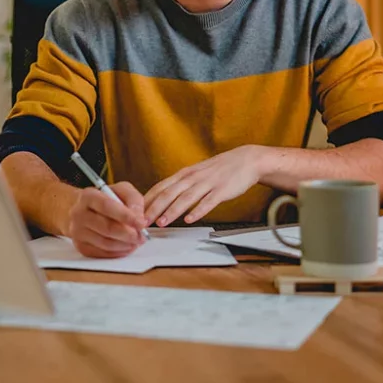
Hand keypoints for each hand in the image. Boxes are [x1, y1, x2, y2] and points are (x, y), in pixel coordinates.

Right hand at [66, 182, 147, 257]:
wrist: (83, 210)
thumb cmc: (106, 200)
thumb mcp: (121, 191)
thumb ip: (134, 200)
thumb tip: (140, 219)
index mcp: (88, 196)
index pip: (107, 206)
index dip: (126, 216)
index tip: (141, 223)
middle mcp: (79, 213)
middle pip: (107, 228)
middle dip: (129, 234)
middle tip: (142, 236)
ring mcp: (78, 232)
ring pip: (106, 243)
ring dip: (126, 245)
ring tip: (136, 241)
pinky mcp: (81, 247)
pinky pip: (103, 254)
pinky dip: (119, 252)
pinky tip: (126, 246)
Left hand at [144, 145, 264, 226]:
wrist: (246, 160)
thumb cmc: (219, 170)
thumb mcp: (196, 174)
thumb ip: (181, 186)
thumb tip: (162, 199)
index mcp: (184, 174)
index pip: (160, 187)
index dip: (148, 200)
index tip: (136, 212)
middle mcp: (193, 177)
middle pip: (169, 193)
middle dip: (154, 208)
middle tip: (143, 221)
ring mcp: (207, 183)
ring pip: (185, 198)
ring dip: (172, 211)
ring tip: (161, 222)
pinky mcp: (222, 190)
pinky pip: (208, 201)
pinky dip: (198, 210)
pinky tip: (190, 219)